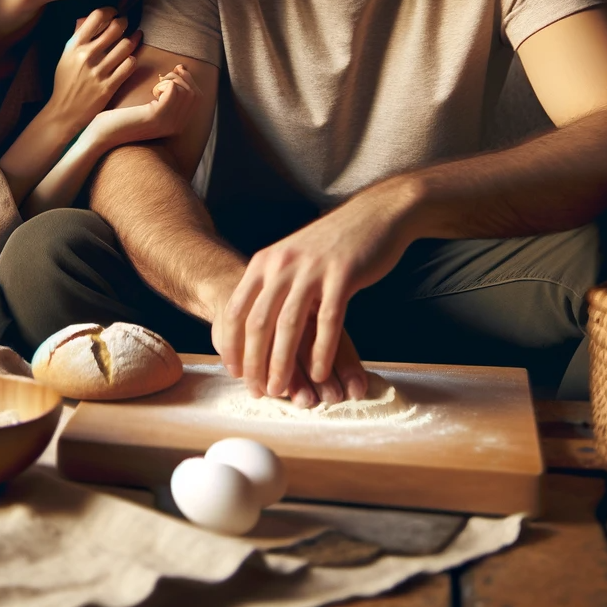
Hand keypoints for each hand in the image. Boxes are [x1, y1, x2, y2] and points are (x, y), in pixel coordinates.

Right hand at [47, 9, 141, 135]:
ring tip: (134, 38)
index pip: (96, 16)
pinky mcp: (108, 87)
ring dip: (132, 40)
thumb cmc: (65, 82)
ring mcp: (98, 72)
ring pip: (126, 46)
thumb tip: (89, 18)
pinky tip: (129, 59)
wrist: (63, 112)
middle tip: (126, 23)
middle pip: (115, 28)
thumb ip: (77, 37)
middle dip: (124, 22)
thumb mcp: (65, 57)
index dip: (109, 11)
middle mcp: (86, 56)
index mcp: (74, 46)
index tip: (114, 13)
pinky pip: (129, 66)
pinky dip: (132, 60)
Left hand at [89, 65, 200, 149]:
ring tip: (155, 85)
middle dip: (180, 78)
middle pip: (194, 93)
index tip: (174, 70)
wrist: (102, 135)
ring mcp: (168, 123)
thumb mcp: (147, 105)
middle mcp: (176, 126)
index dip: (188, 79)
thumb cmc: (120, 116)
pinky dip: (164, 84)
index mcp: (176, 124)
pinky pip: (173, 90)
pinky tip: (151, 90)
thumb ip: (164, 95)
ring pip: (185, 90)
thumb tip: (179, 69)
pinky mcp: (156, 117)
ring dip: (170, 80)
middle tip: (161, 78)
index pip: (197, 96)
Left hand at [212, 180, 417, 401]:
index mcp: (264, 262)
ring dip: (283, 362)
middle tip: (258, 390)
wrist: (373, 215)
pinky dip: (320, 351)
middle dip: (255, 361)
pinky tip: (318, 372)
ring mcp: (311, 269)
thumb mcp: (291, 257)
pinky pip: (327, 321)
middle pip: (258, 322)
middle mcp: (282, 264)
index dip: (232, 344)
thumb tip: (255, 324)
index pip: (236, 309)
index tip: (233, 371)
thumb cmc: (331, 244)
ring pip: (288, 325)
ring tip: (282, 389)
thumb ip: (272, 284)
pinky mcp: (342, 275)